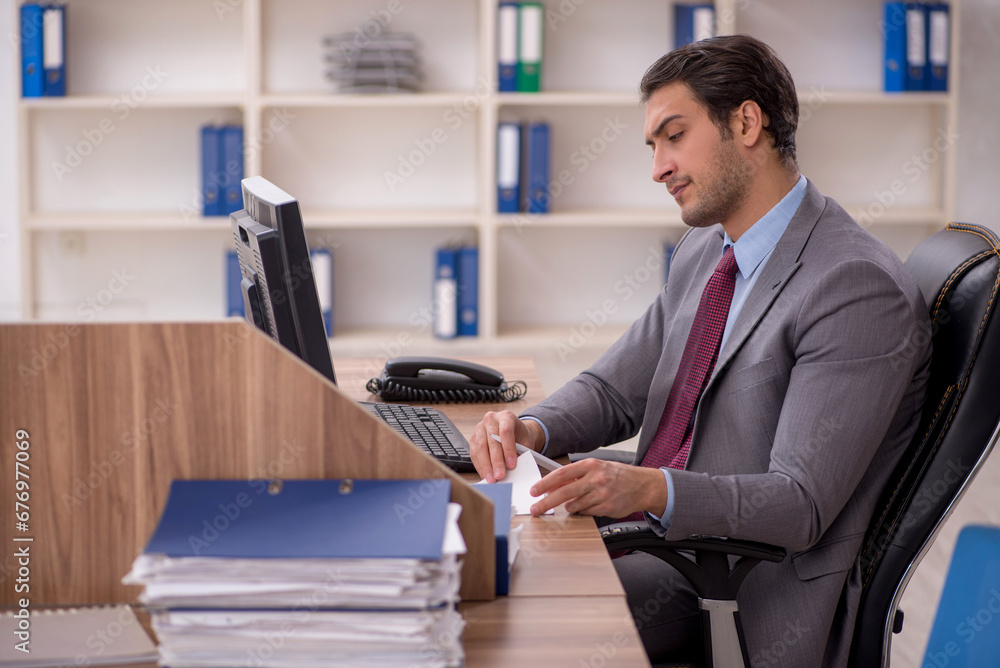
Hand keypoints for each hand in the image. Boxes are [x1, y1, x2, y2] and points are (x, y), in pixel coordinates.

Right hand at [470, 410, 542, 482]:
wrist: (514, 431)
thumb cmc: (520, 436)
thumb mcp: (526, 442)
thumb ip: (521, 452)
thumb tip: (512, 469)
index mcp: (506, 417)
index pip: (506, 432)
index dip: (508, 450)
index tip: (511, 465)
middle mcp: (491, 419)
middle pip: (492, 441)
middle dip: (496, 461)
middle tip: (500, 475)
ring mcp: (480, 428)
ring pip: (480, 448)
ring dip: (486, 466)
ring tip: (492, 478)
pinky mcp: (473, 438)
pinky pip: (474, 453)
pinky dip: (480, 466)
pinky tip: (485, 475)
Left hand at [527, 458, 667, 517]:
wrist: (643, 485)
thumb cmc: (617, 475)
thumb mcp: (597, 468)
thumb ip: (576, 476)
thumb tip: (554, 485)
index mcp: (591, 465)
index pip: (562, 474)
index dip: (545, 483)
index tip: (534, 490)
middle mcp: (595, 479)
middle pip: (564, 492)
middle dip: (546, 502)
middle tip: (535, 508)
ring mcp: (601, 494)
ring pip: (574, 505)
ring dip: (569, 506)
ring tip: (574, 502)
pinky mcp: (606, 508)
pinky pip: (585, 512)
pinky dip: (582, 510)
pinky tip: (589, 505)